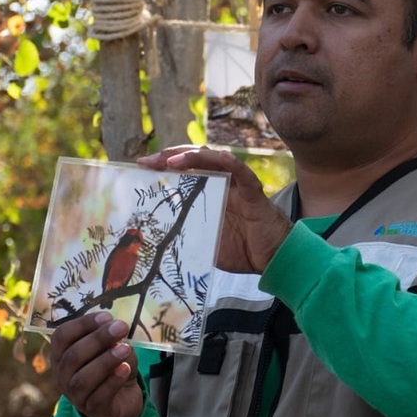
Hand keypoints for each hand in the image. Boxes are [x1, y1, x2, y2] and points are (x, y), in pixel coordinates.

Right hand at [49, 312, 143, 416]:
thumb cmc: (111, 368)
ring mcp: (75, 395)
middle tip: (121, 328)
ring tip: (125, 349)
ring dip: (105, 361)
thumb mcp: (111, 348)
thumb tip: (116, 329)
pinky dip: (113, 381)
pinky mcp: (93, 410)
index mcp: (62, 354)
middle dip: (98, 339)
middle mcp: (63, 375)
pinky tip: (125, 369)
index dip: (82, 324)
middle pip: (73, 356)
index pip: (61, 336)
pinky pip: (99, 396)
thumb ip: (112, 339)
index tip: (106, 317)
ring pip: (83, 379)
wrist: (121, 400)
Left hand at [138, 146, 292, 273]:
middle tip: (146, 162)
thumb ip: (189, 234)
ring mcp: (238, 187)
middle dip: (169, 157)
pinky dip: (231, 163)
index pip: (185, 172)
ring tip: (171, 161)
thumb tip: (158, 239)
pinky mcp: (253, 194)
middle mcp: (223, 184)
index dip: (163, 167)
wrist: (275, 259)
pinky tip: (220, 157)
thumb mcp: (207, 242)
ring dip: (193, 157)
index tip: (140, 168)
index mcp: (210, 194)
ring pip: (216, 160)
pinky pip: (243, 174)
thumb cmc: (244, 251)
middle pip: (195, 160)